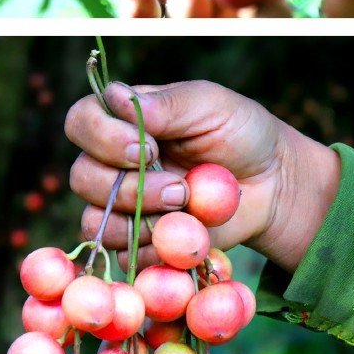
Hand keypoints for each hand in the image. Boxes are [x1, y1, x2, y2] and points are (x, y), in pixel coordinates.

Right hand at [65, 79, 340, 274]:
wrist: (272, 184)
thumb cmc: (240, 132)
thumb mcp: (210, 105)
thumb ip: (166, 104)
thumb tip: (115, 99)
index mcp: (122, 120)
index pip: (81, 121)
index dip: (102, 137)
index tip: (146, 147)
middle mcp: (112, 161)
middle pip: (82, 177)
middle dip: (131, 187)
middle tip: (179, 188)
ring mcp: (124, 205)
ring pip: (95, 220)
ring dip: (141, 219)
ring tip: (187, 209)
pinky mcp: (139, 242)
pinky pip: (123, 255)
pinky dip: (153, 249)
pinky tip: (187, 234)